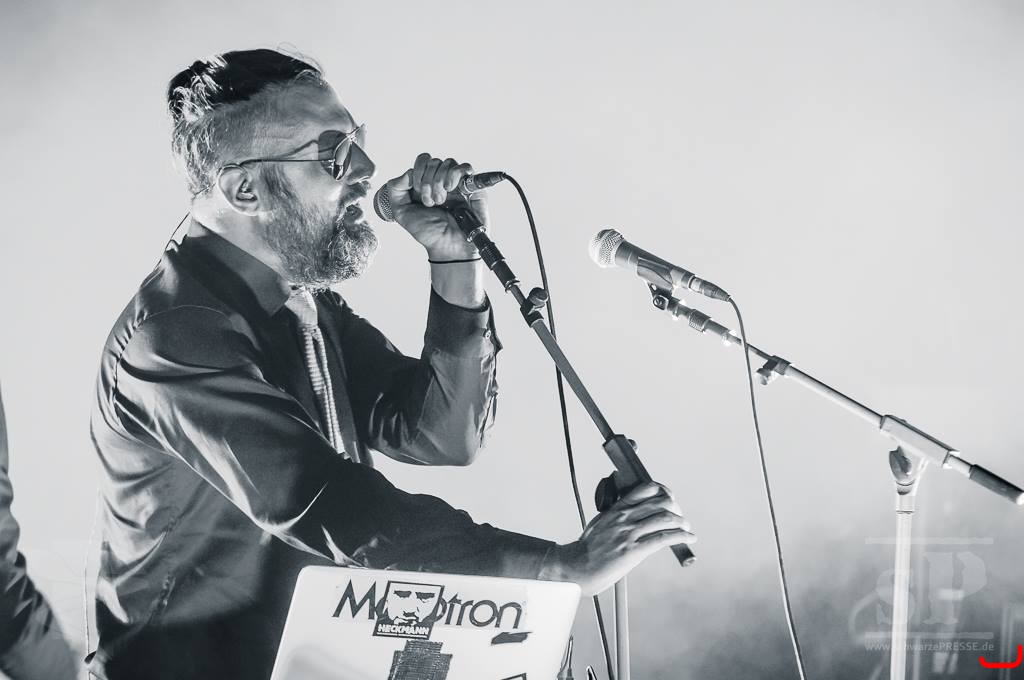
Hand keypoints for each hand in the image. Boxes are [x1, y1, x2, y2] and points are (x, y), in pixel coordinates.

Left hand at [382, 153, 489, 260]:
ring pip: (447, 163)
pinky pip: (465, 167)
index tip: (416, 193)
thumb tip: (408, 172)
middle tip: (430, 203)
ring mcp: (458, 182)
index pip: (423, 160)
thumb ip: (395, 189)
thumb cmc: (427, 232)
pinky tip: (450, 189)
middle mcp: (442, 180)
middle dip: (427, 182)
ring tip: (440, 201)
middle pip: (433, 161)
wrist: (447, 245)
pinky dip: (454, 175)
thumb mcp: (401, 212)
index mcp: (426, 182)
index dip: (417, 172)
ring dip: (439, 182)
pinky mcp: (473, 186)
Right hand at [542, 482, 695, 595]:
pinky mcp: (633, 551)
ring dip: (682, 522)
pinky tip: (689, 538)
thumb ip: (616, 515)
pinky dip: (681, 537)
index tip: (670, 498)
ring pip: (665, 519)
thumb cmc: (587, 549)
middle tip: (680, 516)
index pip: (646, 489)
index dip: (663, 491)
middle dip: (675, 508)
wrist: (577, 567)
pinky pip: (663, 539)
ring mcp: (629, 533)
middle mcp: (624, 518)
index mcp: (617, 509)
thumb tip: (630, 511)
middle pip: (660, 503)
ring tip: (687, 528)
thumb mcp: (600, 523)